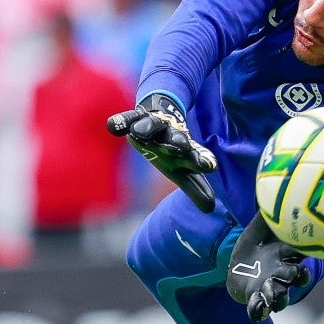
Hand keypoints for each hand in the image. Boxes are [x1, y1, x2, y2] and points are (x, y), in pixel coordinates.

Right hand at [107, 93, 217, 212]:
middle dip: (177, 142)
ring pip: (152, 125)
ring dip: (147, 128)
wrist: (163, 114)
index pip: (194, 158)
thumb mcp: (181, 170)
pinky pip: (128, 118)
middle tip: (181, 144)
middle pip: (175, 139)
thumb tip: (210, 209)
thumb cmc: (172, 151)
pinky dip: (121, 120)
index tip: (209, 166)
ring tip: (140, 132)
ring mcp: (153, 126)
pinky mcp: (136, 117)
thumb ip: (194, 189)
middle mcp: (170, 138)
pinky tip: (113, 125)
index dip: (201, 162)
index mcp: (183, 153)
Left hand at [226, 212, 310, 321]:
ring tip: (274, 296)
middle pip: (294, 276)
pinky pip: (258, 307)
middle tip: (299, 274)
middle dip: (298, 276)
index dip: (306, 250)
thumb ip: (266, 215)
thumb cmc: (254, 246)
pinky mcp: (254, 298)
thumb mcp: (257, 228)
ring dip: (279, 296)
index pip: (299, 252)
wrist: (237, 269)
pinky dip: (258, 310)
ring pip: (280, 294)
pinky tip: (257, 311)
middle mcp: (281, 272)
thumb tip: (274, 187)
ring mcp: (269, 287)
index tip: (310, 247)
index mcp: (285, 254)